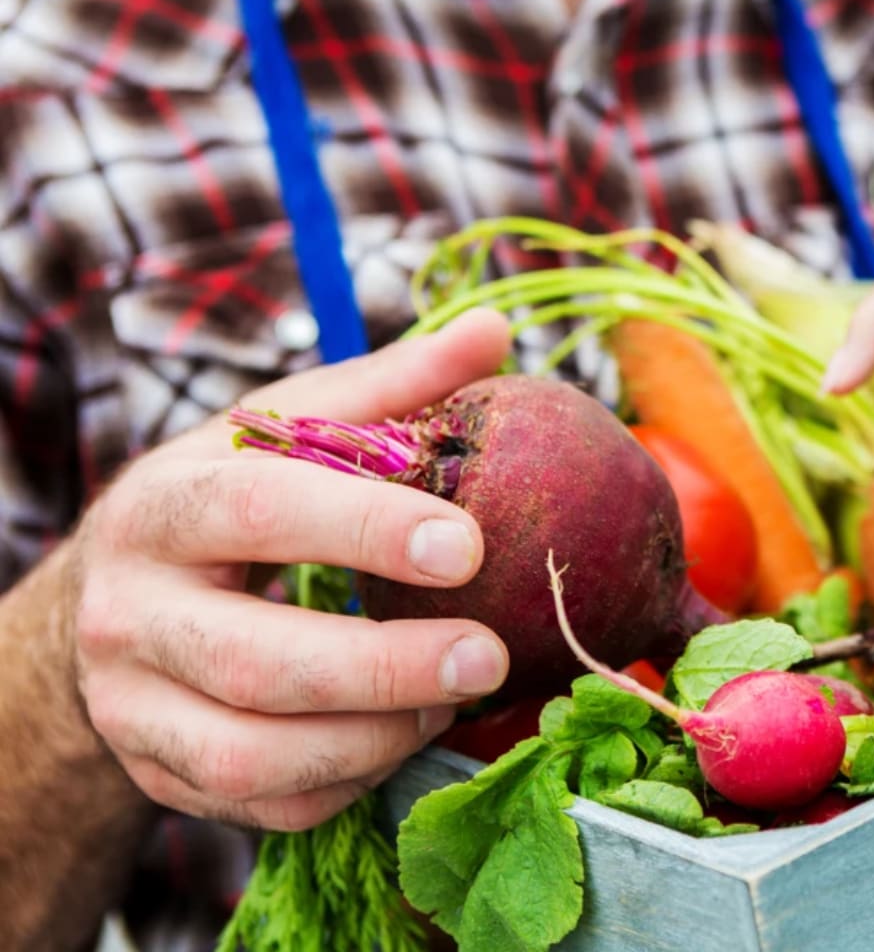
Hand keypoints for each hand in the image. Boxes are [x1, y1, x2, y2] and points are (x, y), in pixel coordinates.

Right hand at [67, 309, 513, 830]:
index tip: (469, 545)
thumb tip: (494, 328)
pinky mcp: (161, 775)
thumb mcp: (286, 431)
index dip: (364, 529)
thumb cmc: (234, 499)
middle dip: (386, 668)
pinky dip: (347, 783)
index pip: (258, 511)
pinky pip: (261, 804)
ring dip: (373, 738)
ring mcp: (134, 705)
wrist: (118, 597)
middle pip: (254, 661)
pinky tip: (403, 737)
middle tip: (490, 658)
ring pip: (250, 754)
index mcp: (167, 504)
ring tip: (453, 700)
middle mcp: (132, 610)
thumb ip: (390, 387)